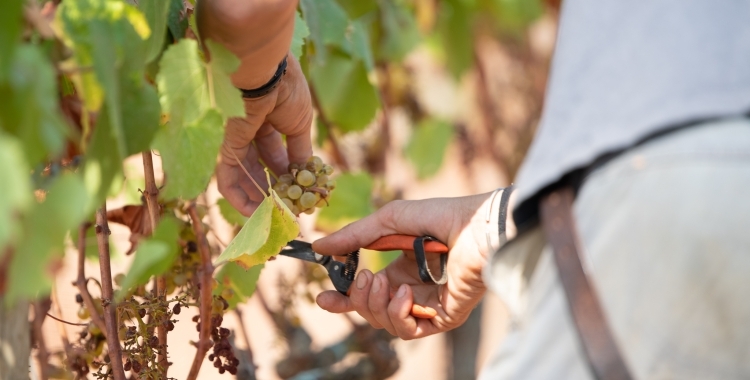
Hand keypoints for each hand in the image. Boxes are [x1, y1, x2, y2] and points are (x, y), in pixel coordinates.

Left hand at [217, 54, 312, 215]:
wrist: (264, 76)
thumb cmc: (286, 91)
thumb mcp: (300, 124)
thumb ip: (300, 150)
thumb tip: (305, 172)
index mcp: (270, 118)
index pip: (276, 152)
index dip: (288, 173)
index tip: (299, 193)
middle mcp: (250, 129)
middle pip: (259, 166)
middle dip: (273, 188)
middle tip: (284, 210)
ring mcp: (236, 139)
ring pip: (244, 175)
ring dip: (256, 198)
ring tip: (270, 218)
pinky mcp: (224, 148)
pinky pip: (228, 177)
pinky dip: (238, 197)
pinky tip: (252, 213)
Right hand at [312, 193, 495, 338]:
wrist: (477, 225)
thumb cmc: (439, 216)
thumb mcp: (387, 220)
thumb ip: (354, 236)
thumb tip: (318, 246)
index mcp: (401, 271)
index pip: (366, 294)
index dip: (343, 299)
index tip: (323, 297)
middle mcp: (413, 291)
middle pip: (371, 311)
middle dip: (357, 300)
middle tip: (363, 279)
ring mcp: (427, 307)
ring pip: (385, 323)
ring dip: (375, 305)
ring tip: (382, 282)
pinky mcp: (443, 318)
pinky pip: (408, 331)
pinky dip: (398, 314)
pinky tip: (405, 293)